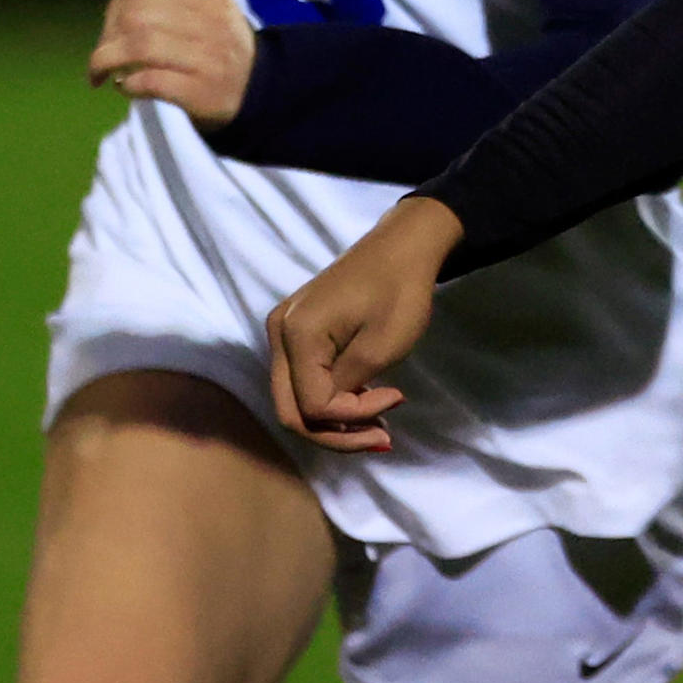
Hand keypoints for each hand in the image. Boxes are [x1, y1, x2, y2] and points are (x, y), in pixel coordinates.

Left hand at [91, 0, 256, 128]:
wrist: (259, 90)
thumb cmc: (219, 46)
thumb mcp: (201, 8)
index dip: (115, 7)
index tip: (111, 29)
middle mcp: (211, 24)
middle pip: (138, 16)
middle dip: (108, 36)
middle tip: (104, 55)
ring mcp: (208, 59)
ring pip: (141, 46)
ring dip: (108, 60)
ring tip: (101, 73)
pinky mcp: (201, 92)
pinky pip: (152, 81)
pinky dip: (129, 83)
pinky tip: (126, 87)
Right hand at [266, 195, 463, 454]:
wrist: (404, 244)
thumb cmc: (400, 291)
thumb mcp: (381, 346)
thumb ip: (348, 387)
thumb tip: (331, 413)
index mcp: (296, 336)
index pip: (311, 406)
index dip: (352, 418)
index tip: (397, 399)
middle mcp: (278, 335)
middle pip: (291, 411)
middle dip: (337, 434)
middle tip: (382, 437)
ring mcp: (283, 331)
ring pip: (296, 399)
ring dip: (335, 420)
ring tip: (378, 424)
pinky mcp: (297, 330)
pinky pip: (304, 378)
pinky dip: (332, 398)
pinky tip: (365, 402)